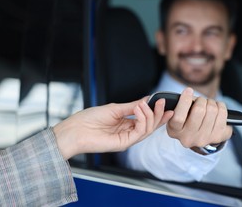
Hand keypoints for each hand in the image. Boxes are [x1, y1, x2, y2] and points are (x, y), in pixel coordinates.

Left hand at [53, 98, 172, 159]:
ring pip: (148, 129)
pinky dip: (143, 120)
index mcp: (126, 124)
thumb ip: (132, 106)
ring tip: (144, 104)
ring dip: (150, 115)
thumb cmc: (89, 119)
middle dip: (159, 113)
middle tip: (162, 101)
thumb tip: (147, 99)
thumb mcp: (115, 108)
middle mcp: (128, 132)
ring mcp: (127, 139)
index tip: (166, 103)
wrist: (75, 130)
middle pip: (151, 125)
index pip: (146, 119)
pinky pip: (140, 132)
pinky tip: (139, 110)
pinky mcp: (124, 143)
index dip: (158, 113)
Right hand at [166, 87, 232, 150]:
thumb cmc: (186, 119)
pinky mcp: (218, 137)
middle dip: (201, 100)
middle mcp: (189, 138)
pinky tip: (217, 109)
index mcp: (175, 131)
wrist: (199, 134)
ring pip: (212, 110)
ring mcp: (204, 139)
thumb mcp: (177, 113)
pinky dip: (221, 106)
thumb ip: (179, 105)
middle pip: (199, 110)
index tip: (189, 90)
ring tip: (208, 104)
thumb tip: (189, 93)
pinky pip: (223, 113)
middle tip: (200, 100)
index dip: (184, 101)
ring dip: (211, 102)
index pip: (178, 117)